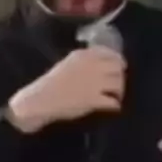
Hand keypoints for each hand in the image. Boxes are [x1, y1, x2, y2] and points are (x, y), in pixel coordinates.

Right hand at [7, 46, 126, 132]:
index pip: (111, 53)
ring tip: (115, 97)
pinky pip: (113, 102)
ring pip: (118, 84)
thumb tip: (102, 65)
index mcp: (84, 56)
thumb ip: (85, 61)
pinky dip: (115, 105)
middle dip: (120, 77)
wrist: (41, 100)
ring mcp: (94, 83)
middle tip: (117, 85)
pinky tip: (112, 107)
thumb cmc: (51, 83)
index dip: (118, 61)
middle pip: (118, 68)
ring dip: (119, 91)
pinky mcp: (94, 100)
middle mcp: (92, 66)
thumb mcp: (68, 63)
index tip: (121, 67)